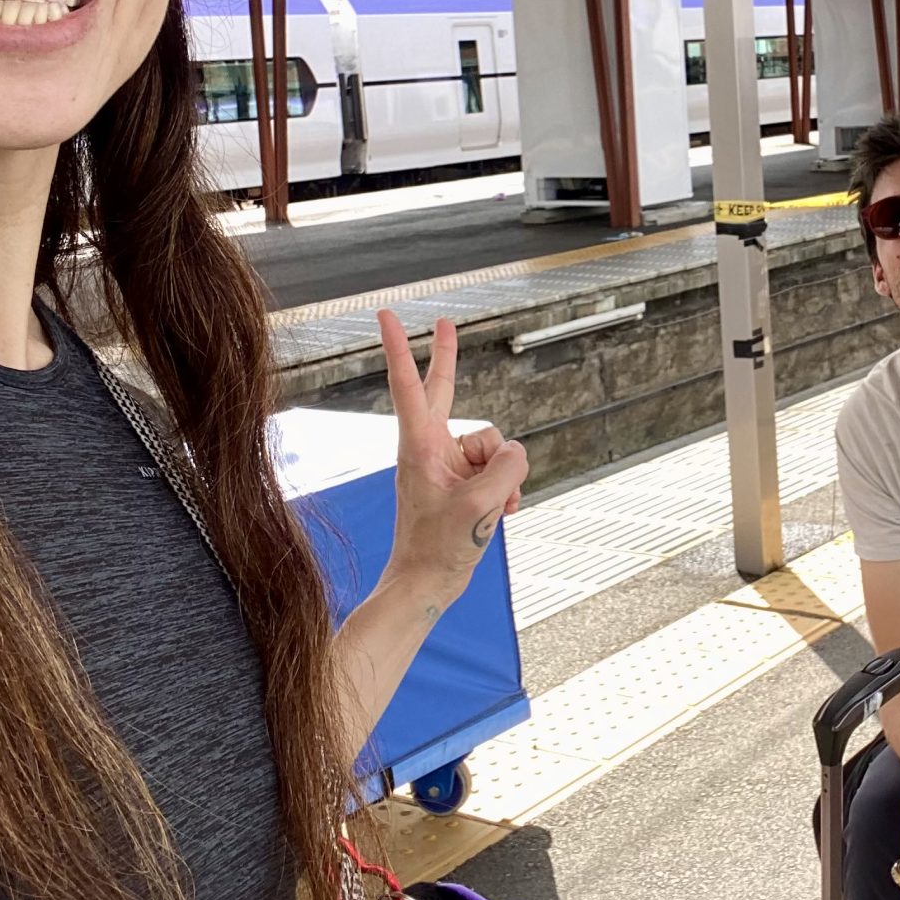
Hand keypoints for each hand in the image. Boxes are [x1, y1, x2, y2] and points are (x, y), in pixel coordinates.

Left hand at [378, 310, 528, 604]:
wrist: (427, 585)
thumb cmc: (439, 548)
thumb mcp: (481, 506)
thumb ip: (507, 467)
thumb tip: (515, 450)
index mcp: (420, 446)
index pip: (408, 385)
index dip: (399, 347)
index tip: (384, 314)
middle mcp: (432, 448)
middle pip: (443, 392)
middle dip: (448, 359)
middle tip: (446, 322)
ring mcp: (449, 464)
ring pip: (493, 445)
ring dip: (504, 475)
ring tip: (493, 509)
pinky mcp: (463, 482)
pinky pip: (499, 469)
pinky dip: (506, 489)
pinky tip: (502, 514)